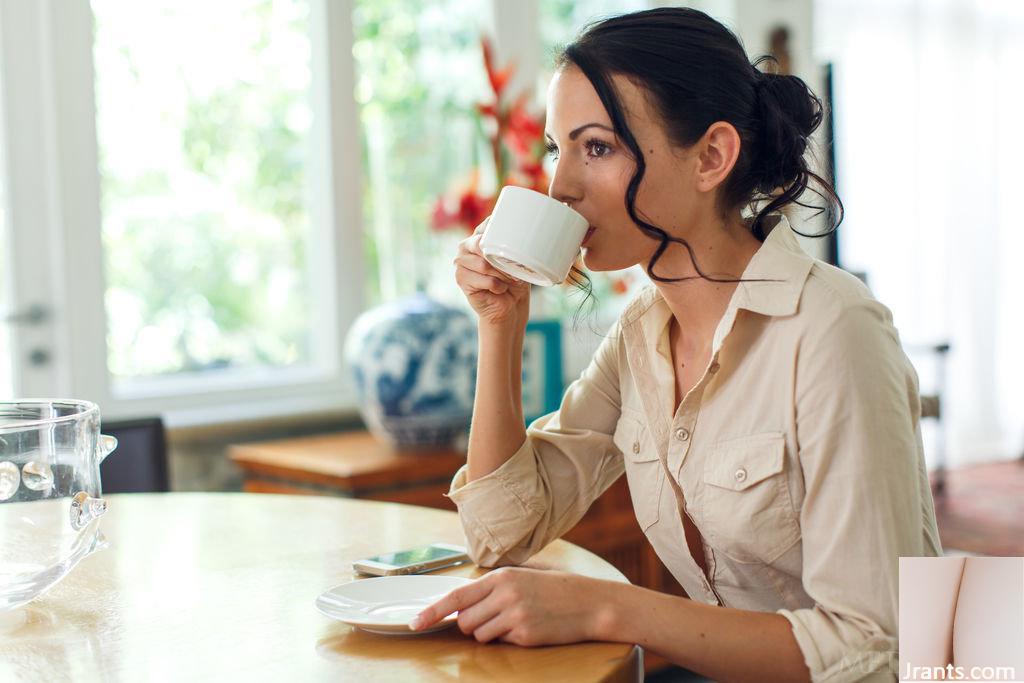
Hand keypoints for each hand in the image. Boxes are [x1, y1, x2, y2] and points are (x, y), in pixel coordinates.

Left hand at [409, 567, 613, 645]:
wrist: (591, 603)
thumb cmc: (555, 589)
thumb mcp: (523, 576)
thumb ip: (493, 587)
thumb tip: (461, 603)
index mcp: (501, 576)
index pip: (457, 596)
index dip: (432, 612)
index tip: (414, 623)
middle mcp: (505, 594)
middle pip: (464, 621)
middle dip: (471, 625)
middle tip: (494, 618)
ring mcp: (515, 615)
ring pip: (479, 635)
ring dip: (490, 633)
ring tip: (516, 621)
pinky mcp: (525, 635)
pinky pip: (502, 643)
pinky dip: (510, 640)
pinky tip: (530, 627)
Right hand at [454, 218, 531, 327]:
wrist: (510, 306)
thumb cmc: (514, 281)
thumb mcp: (518, 260)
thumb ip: (513, 246)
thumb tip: (519, 237)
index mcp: (479, 236)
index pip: (487, 225)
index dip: (500, 234)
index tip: (512, 244)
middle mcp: (466, 247)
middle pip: (480, 245)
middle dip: (501, 259)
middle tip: (513, 270)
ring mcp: (461, 263)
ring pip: (484, 265)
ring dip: (502, 275)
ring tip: (508, 281)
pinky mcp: (461, 279)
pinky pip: (486, 280)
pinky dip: (499, 286)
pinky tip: (500, 289)